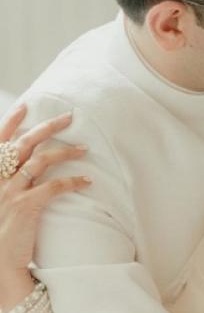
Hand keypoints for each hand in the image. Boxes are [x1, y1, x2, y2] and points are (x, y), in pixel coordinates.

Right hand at [0, 104, 89, 307]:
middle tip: (68, 117)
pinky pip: (54, 186)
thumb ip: (7, 184)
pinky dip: (73, 181)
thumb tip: (25, 170)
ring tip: (84, 148)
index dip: (11, 122)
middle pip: (24, 144)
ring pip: (41, 160)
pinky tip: (87, 181)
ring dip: (66, 151)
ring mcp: (9, 192)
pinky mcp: (26, 206)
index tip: (25, 106)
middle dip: (47, 127)